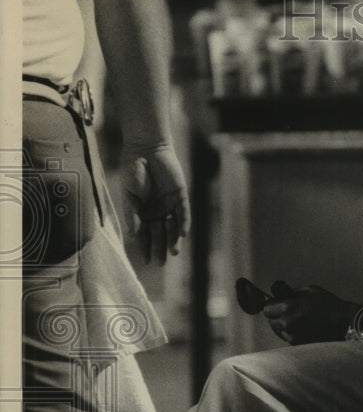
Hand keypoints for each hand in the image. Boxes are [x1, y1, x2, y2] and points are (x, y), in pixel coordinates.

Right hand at [120, 144, 190, 265]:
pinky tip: (182, 235)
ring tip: (172, 253)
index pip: (145, 234)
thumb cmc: (133, 169)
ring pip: (172, 226)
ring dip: (173, 240)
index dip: (146, 247)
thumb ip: (132, 215)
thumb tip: (132, 235)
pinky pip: (184, 213)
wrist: (145, 148)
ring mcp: (170, 204)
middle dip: (160, 247)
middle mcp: (157, 210)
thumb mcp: (129, 195)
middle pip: (159, 233)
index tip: (147, 261)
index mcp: (143, 211)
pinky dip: (183, 224)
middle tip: (160, 263)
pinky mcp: (181, 195)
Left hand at [264, 285, 357, 344]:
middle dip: (276, 316)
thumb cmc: (329, 304)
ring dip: (283, 326)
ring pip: (279, 331)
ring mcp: (293, 336)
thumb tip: (281, 293)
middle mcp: (287, 323)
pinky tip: (303, 328)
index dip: (272, 306)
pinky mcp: (299, 344)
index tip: (277, 304)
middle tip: (287, 312)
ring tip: (297, 320)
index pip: (267, 309)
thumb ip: (292, 293)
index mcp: (288, 308)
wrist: (344, 322)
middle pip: (270, 322)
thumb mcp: (309, 290)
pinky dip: (292, 333)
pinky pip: (288, 338)